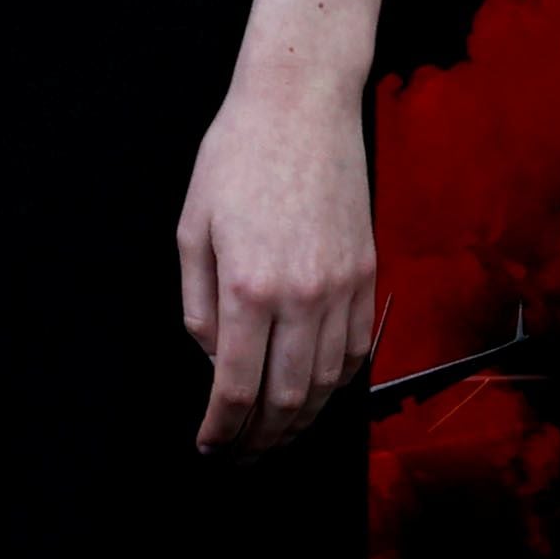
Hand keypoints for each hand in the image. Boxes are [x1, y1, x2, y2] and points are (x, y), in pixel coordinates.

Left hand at [176, 69, 377, 452]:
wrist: (301, 102)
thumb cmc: (237, 153)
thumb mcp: (192, 226)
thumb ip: (198, 304)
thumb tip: (213, 358)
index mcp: (247, 285)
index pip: (236, 387)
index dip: (222, 429)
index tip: (211, 446)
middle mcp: (300, 295)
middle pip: (287, 400)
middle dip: (261, 440)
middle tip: (242, 456)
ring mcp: (342, 287)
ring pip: (326, 384)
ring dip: (300, 420)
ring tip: (276, 433)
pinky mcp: (367, 273)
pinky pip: (357, 350)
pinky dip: (336, 382)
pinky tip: (315, 388)